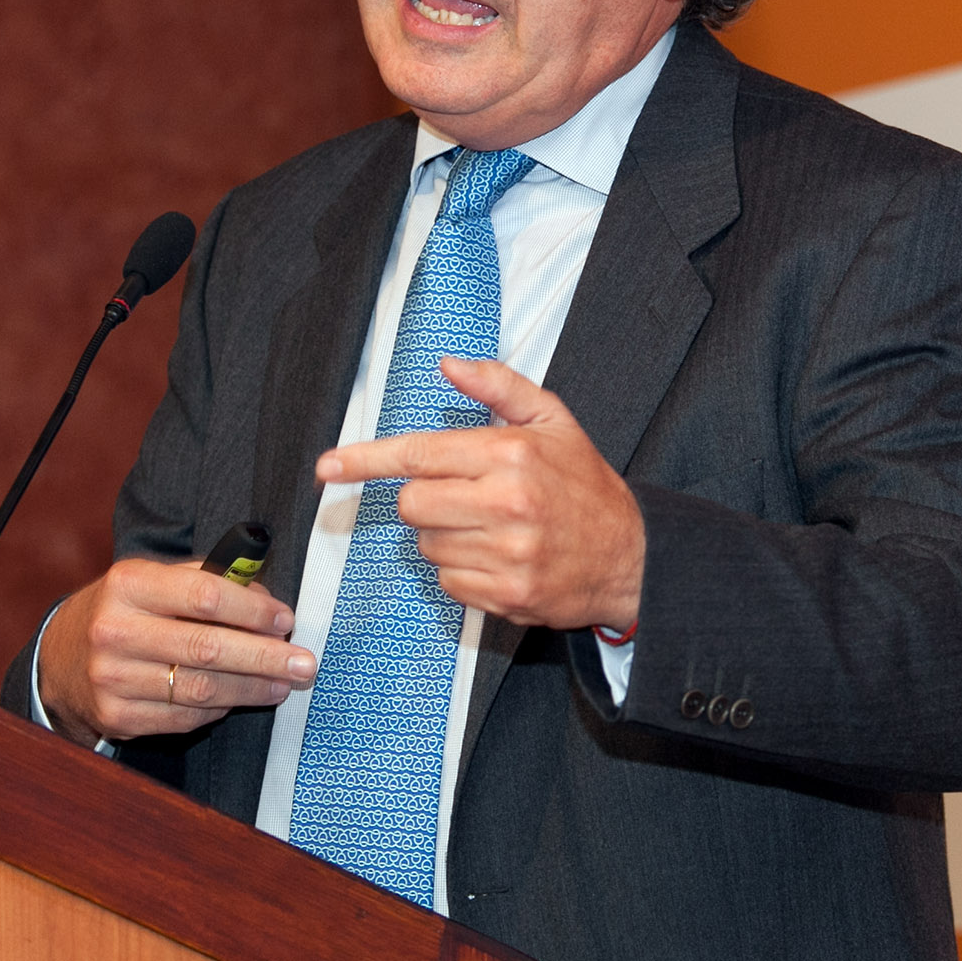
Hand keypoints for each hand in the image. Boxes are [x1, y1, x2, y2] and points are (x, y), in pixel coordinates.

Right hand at [37, 557, 314, 745]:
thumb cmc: (126, 610)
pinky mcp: (117, 717)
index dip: (253, 611)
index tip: (286, 620)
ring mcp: (112, 679)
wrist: (62, 657)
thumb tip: (267, 600)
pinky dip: (220, 708)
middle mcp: (116, 631)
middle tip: (305, 664)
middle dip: (266, 658)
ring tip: (283, 684)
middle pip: (208, 649)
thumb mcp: (155, 580)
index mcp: (129, 584)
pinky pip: (185, 717)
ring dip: (252, 688)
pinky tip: (240, 697)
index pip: (205, 596)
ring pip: (201, 689)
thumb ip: (208, 581)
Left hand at [317, 357, 643, 633]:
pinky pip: (448, 582)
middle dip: (425, 499)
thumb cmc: (585, 485)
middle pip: (413, 504)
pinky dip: (462, 571)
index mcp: (511, 454)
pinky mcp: (508, 595)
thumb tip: (448, 365)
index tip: (330, 466)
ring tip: (489, 528)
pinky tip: (497, 558)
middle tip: (461, 495)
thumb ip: (498, 386)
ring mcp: (507, 554)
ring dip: (445, 535)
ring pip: (427, 545)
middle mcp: (507, 503)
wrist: (631, 556)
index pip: (419, 454)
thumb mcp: (553, 420)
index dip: (367, 460)